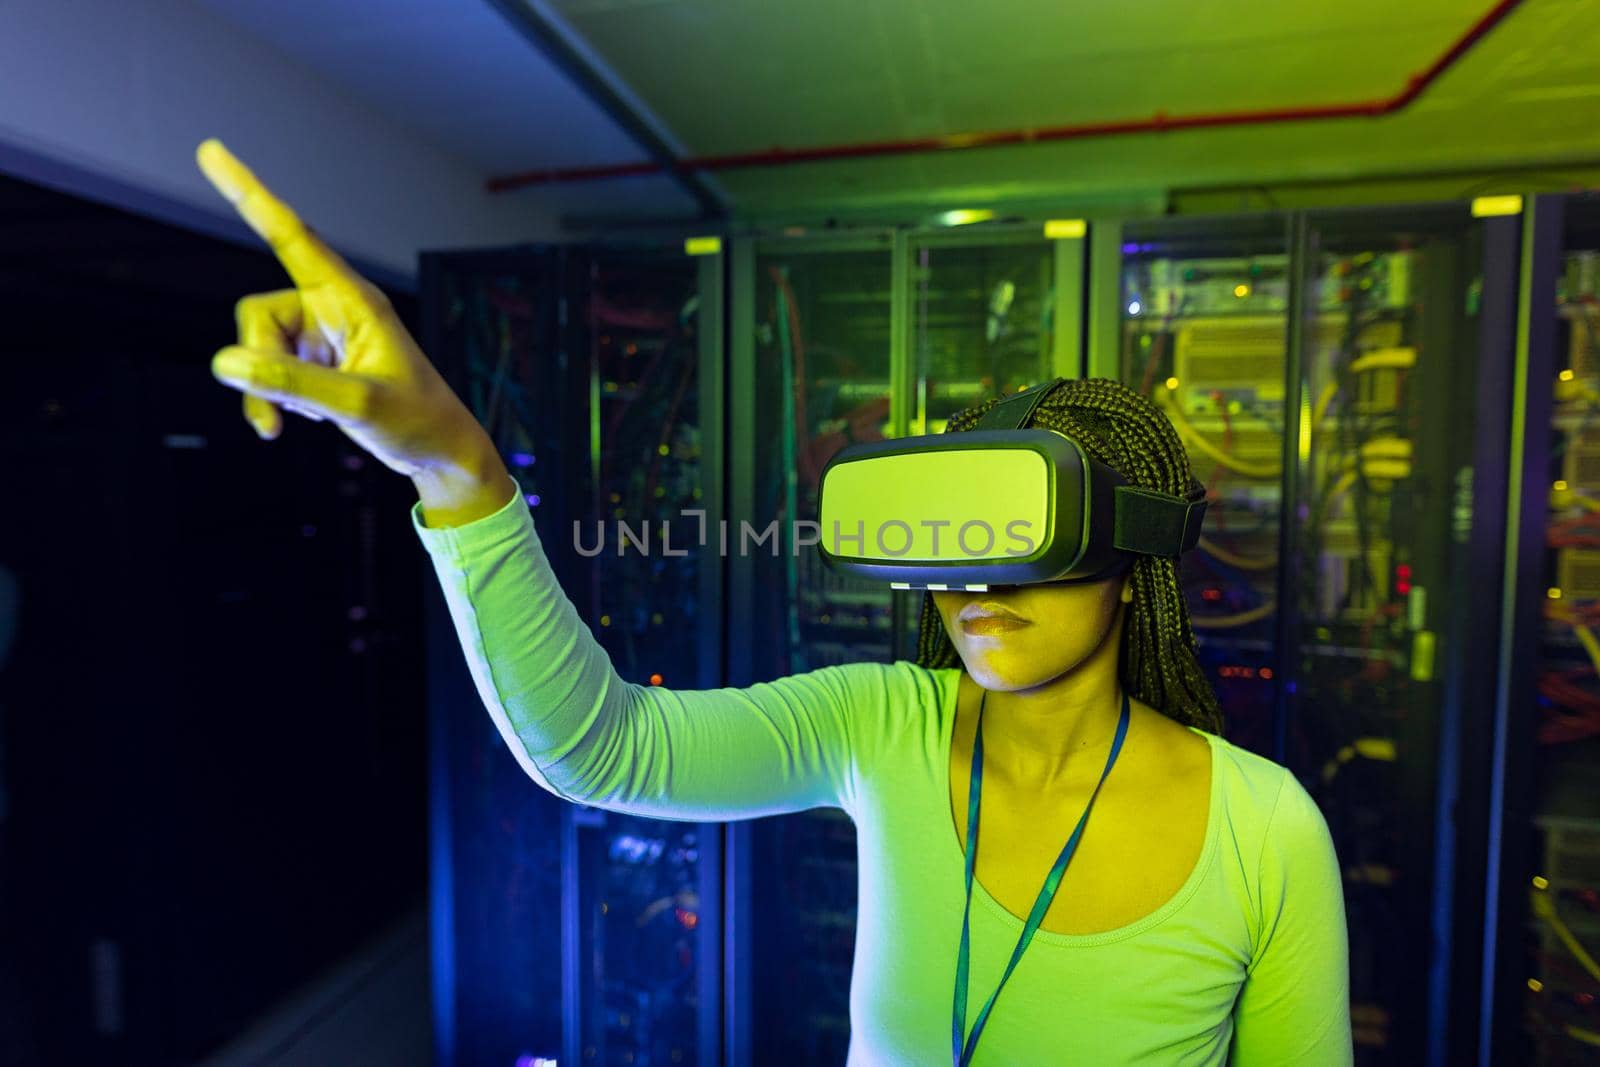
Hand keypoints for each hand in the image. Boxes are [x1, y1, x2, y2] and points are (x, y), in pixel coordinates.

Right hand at [196, 138, 489, 478]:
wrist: (440, 453)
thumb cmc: (417, 422)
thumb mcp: (357, 405)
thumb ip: (291, 385)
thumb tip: (224, 364)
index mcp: (354, 299)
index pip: (292, 236)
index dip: (250, 194)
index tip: (210, 150)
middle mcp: (335, 308)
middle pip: (259, 314)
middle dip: (257, 364)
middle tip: (273, 416)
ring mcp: (324, 335)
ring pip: (258, 346)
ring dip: (264, 390)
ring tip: (283, 428)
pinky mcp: (317, 363)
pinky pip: (269, 371)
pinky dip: (273, 400)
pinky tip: (304, 421)